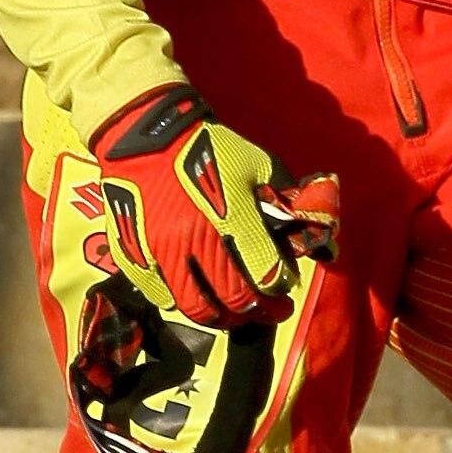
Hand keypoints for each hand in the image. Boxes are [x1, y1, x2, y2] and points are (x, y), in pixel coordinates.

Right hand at [90, 86, 302, 327]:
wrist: (146, 136)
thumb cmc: (211, 148)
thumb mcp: (260, 165)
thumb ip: (287, 202)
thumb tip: (317, 234)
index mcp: (232, 216)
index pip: (267, 274)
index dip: (282, 286)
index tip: (285, 285)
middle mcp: (195, 239)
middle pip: (234, 300)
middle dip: (260, 311)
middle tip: (271, 310)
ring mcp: (160, 251)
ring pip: (196, 308)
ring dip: (222, 317)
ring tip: (235, 312)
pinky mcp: (133, 256)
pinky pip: (160, 297)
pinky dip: (181, 303)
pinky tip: (196, 296)